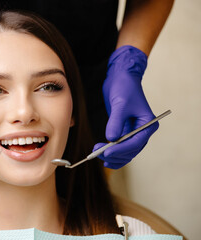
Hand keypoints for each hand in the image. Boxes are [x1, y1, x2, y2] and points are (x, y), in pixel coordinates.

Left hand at [96, 45, 158, 168]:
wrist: (120, 77)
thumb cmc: (124, 87)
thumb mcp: (120, 104)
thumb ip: (116, 122)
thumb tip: (111, 140)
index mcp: (148, 124)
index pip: (136, 143)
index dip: (121, 149)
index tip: (106, 152)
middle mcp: (143, 130)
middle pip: (131, 150)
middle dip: (115, 154)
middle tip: (97, 154)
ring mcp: (134, 132)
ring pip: (125, 151)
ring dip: (112, 156)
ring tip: (96, 154)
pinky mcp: (124, 130)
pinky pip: (120, 146)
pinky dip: (112, 152)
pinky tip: (102, 155)